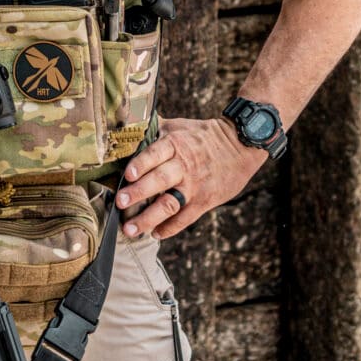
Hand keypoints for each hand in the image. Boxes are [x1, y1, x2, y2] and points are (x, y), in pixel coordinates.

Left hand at [113, 116, 267, 239]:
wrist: (240, 145)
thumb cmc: (202, 135)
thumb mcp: (177, 126)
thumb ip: (152, 129)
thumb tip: (124, 126)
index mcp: (175, 145)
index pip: (155, 154)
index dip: (141, 164)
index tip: (126, 175)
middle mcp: (184, 166)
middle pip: (159, 181)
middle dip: (138, 193)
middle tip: (120, 203)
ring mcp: (194, 186)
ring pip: (169, 204)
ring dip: (148, 218)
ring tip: (130, 229)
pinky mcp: (204, 201)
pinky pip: (185, 218)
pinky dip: (170, 228)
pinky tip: (154, 234)